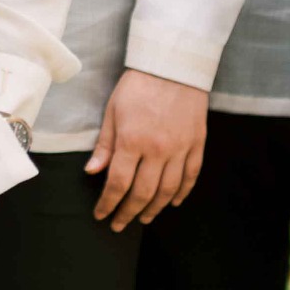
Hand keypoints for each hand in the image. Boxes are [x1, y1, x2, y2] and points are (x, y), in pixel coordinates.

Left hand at [84, 70, 208, 229]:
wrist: (173, 65)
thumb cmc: (138, 85)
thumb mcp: (113, 111)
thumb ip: (105, 145)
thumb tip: (92, 172)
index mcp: (132, 141)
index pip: (118, 183)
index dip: (108, 203)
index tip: (101, 214)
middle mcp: (157, 150)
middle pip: (143, 193)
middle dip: (128, 212)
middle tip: (119, 224)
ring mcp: (180, 148)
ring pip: (168, 190)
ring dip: (154, 208)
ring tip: (144, 218)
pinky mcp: (196, 143)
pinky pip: (191, 176)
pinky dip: (182, 193)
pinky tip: (173, 203)